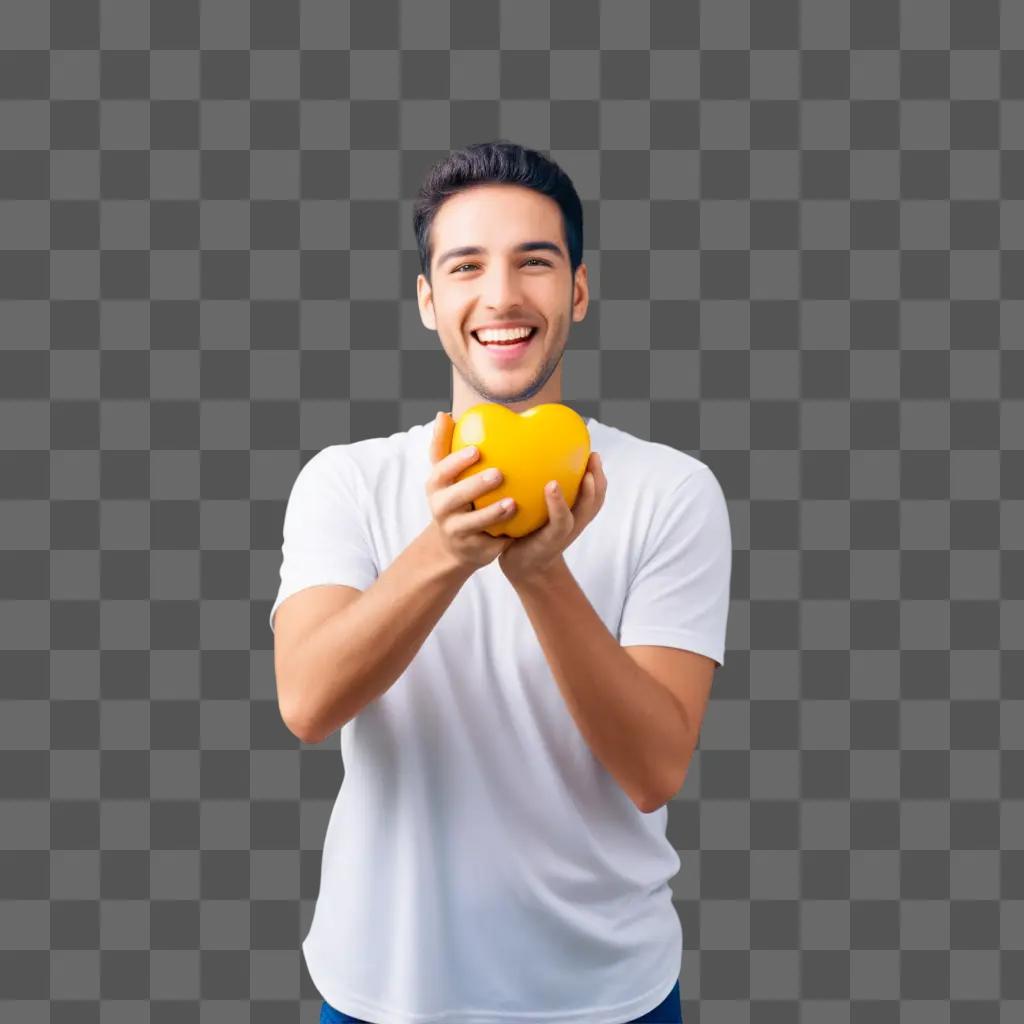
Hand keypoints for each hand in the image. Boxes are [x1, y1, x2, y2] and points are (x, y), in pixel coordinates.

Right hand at [426, 411, 516, 572]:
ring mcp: (454, 531)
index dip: (456, 461)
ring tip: (512, 503)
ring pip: (471, 524)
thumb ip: (444, 445)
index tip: (477, 450)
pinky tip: (519, 530)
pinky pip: (487, 543)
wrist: (455, 544)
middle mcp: (440, 509)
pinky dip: (502, 538)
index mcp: (436, 486)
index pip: (441, 470)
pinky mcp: (471, 550)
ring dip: (491, 513)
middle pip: (453, 498)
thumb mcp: (446, 474)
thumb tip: (444, 414)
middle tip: (499, 473)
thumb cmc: (455, 497)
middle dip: (474, 486)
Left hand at [498, 452, 606, 587]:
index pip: (593, 494)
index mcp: (573, 514)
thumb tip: (521, 457)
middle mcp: (574, 522)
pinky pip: (560, 519)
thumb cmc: (523, 534)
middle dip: (599, 478)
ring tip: (586, 473)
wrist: (521, 568)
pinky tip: (552, 486)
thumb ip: (533, 491)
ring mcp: (565, 532)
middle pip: (596, 500)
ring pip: (585, 510)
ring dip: (588, 491)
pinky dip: (559, 502)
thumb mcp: (532, 511)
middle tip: (594, 456)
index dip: (598, 475)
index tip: (593, 453)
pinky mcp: (552, 539)